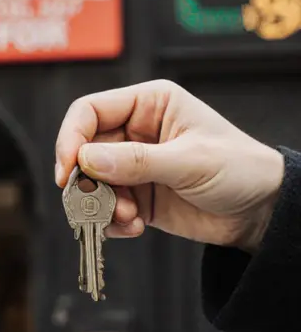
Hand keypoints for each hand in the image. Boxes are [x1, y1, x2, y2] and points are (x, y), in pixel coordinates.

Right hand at [54, 79, 284, 252]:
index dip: (71, 138)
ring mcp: (132, 166)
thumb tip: (86, 160)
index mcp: (149, 105)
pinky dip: (111, 221)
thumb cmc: (240, 169)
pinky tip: (134, 227)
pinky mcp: (135, 196)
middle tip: (96, 204)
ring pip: (89, 184)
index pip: (89, 111)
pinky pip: (103, 208)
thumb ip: (136, 161)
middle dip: (87, 181)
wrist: (263, 212)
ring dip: (100, 205)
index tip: (69, 171)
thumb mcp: (190, 161)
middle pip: (83, 151)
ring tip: (127, 218)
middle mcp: (134, 132)